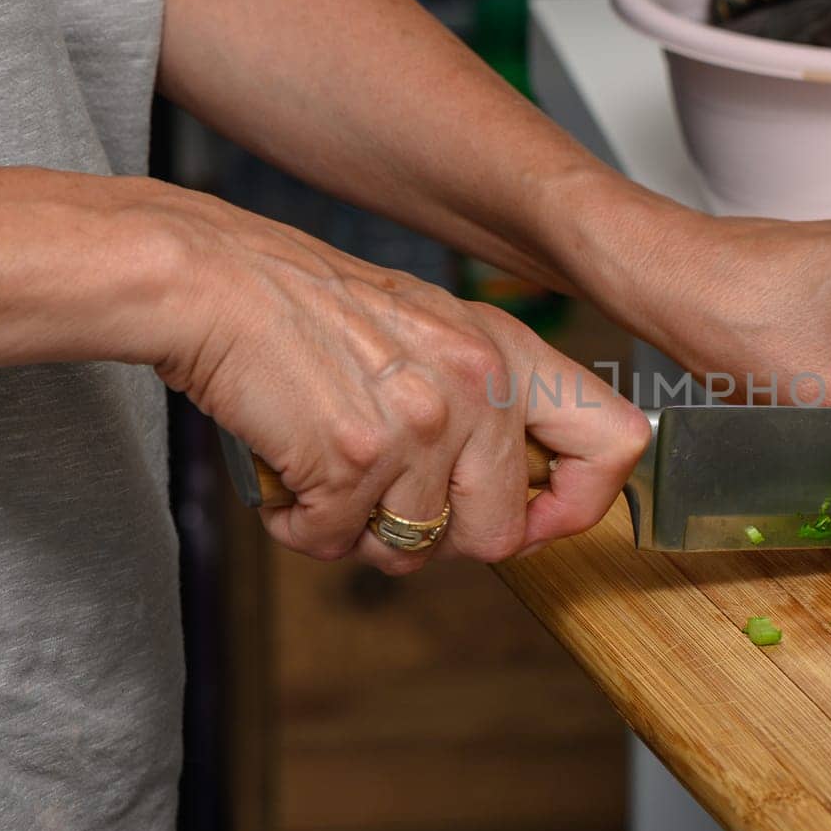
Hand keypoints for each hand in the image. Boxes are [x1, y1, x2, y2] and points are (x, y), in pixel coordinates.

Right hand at [146, 183, 648, 573]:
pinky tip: (289, 473)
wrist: (213, 279)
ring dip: (358, 531)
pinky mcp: (356, 458)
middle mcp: (480, 386)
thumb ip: (485, 400)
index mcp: (509, 352)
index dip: (581, 503)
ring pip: (411, 551)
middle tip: (387, 500)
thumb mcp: (432, 329)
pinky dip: (302, 526)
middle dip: (437, 540)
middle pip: (498, 536)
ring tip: (327, 469)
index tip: (534, 517)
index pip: (617, 442)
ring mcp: (421, 424)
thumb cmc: (311, 308)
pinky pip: (336, 544)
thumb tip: (518, 494)